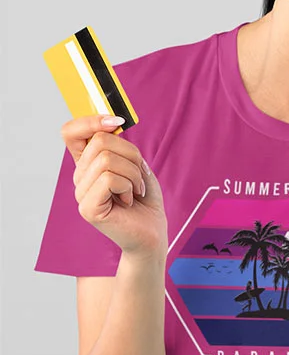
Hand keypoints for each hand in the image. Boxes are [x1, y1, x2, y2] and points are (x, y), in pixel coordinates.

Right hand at [60, 114, 167, 257]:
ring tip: (135, 190)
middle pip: (100, 142)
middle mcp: (80, 177)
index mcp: (88, 164)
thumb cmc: (145, 200)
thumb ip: (121, 145)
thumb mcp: (136, 165)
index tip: (117, 121)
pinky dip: (129, 187)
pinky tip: (129, 201)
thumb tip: (113, 122)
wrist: (152, 233)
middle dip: (131, 155)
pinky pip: (110, 179)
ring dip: (133, 173)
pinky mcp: (88, 209)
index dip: (91, 120)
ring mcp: (81, 194)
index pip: (71, 132)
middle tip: (138, 177)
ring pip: (106, 160)